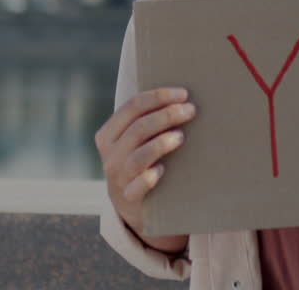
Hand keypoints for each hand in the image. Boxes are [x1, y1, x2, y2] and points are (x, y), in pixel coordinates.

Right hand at [94, 87, 195, 253]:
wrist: (131, 204)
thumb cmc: (140, 160)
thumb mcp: (133, 140)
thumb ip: (145, 120)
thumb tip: (181, 97)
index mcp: (108, 134)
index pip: (132, 106)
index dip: (159, 96)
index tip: (184, 94)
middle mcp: (110, 155)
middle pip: (138, 128)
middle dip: (167, 115)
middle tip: (190, 110)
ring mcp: (118, 178)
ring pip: (138, 156)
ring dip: (162, 143)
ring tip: (181, 136)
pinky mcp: (130, 197)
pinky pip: (140, 184)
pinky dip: (151, 175)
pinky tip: (163, 170)